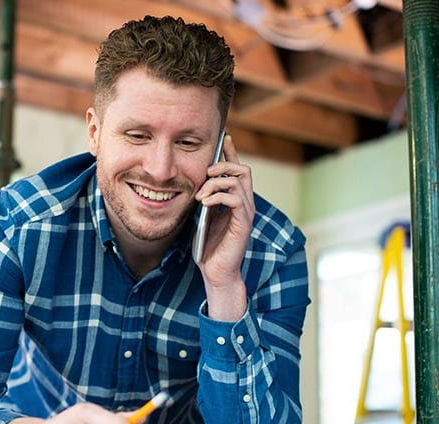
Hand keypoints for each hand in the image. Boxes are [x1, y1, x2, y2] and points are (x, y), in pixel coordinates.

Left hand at [194, 134, 252, 320]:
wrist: (215, 272)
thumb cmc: (207, 246)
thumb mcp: (201, 217)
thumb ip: (202, 199)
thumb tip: (192, 181)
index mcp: (235, 200)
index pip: (237, 170)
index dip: (230, 152)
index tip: (223, 137)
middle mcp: (244, 203)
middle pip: (243, 169)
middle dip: (223, 164)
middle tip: (205, 172)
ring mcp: (246, 213)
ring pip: (239, 180)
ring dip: (216, 182)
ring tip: (200, 195)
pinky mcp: (243, 223)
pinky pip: (235, 199)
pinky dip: (218, 196)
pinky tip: (204, 203)